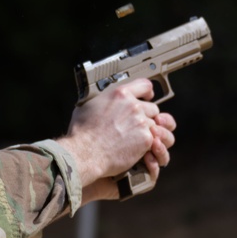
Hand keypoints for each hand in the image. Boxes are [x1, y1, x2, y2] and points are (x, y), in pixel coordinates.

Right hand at [56, 78, 175, 201]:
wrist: (86, 152)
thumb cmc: (82, 133)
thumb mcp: (87, 106)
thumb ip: (102, 100)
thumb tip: (101, 101)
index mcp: (120, 94)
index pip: (145, 85)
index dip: (147, 92)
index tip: (148, 96)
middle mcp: (133, 105)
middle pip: (152, 107)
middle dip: (146, 116)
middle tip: (135, 124)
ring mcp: (141, 122)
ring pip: (154, 125)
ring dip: (145, 131)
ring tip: (132, 138)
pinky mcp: (146, 139)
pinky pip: (153, 139)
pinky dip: (145, 144)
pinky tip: (134, 147)